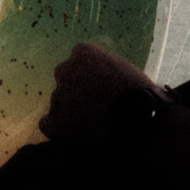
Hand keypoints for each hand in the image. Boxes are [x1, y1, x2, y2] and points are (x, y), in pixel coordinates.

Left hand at [39, 43, 158, 146]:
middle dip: (76, 89)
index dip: (89, 73)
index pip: (78, 58)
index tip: (99, 84)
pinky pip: (48, 124)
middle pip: (65, 77)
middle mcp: (66, 70)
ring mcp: (59, 95)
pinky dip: (58, 130)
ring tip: (92, 125)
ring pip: (59, 101)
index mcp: (84, 53)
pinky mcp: (56, 120)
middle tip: (94, 105)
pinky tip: (74, 137)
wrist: (140, 119)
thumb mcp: (126, 70)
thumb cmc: (142, 94)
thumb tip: (104, 81)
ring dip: (70, 110)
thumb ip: (107, 70)